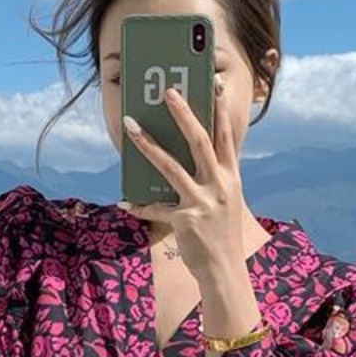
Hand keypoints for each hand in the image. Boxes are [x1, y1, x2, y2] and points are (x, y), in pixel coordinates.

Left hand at [118, 76, 244, 279]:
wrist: (224, 271)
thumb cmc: (222, 236)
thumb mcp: (226, 203)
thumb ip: (216, 180)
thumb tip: (195, 161)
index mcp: (230, 179)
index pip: (226, 138)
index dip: (220, 111)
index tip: (213, 85)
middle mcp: (219, 186)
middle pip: (200, 142)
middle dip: (184, 115)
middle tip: (169, 92)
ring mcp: (202, 202)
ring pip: (171, 166)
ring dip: (148, 144)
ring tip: (131, 125)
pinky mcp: (184, 220)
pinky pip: (156, 208)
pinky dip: (139, 206)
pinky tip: (125, 203)